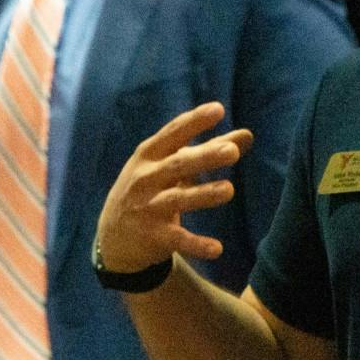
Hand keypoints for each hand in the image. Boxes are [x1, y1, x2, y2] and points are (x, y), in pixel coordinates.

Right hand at [94, 102, 252, 274]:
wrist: (113, 237)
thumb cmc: (149, 189)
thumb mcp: (169, 166)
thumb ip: (207, 150)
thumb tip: (247, 135)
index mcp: (149, 155)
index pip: (173, 134)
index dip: (194, 122)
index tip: (218, 110)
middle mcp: (145, 179)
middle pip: (178, 165)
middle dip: (204, 157)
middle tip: (232, 151)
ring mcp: (148, 208)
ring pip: (177, 199)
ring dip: (203, 194)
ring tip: (229, 190)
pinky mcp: (153, 236)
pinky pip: (178, 240)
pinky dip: (196, 244)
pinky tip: (217, 249)